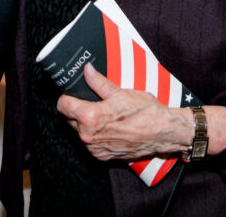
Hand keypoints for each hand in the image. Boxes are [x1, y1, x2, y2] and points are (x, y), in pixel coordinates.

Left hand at [56, 64, 190, 161]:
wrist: (162, 133)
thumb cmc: (144, 112)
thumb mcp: (120, 92)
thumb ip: (98, 83)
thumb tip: (87, 70)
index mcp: (90, 118)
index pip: (63, 106)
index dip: (67, 97)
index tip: (73, 93)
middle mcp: (89, 136)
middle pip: (70, 119)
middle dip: (77, 110)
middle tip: (92, 101)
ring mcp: (95, 148)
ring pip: (80, 132)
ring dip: (86, 124)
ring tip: (104, 115)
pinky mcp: (103, 156)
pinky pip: (91, 144)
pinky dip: (95, 136)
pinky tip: (109, 127)